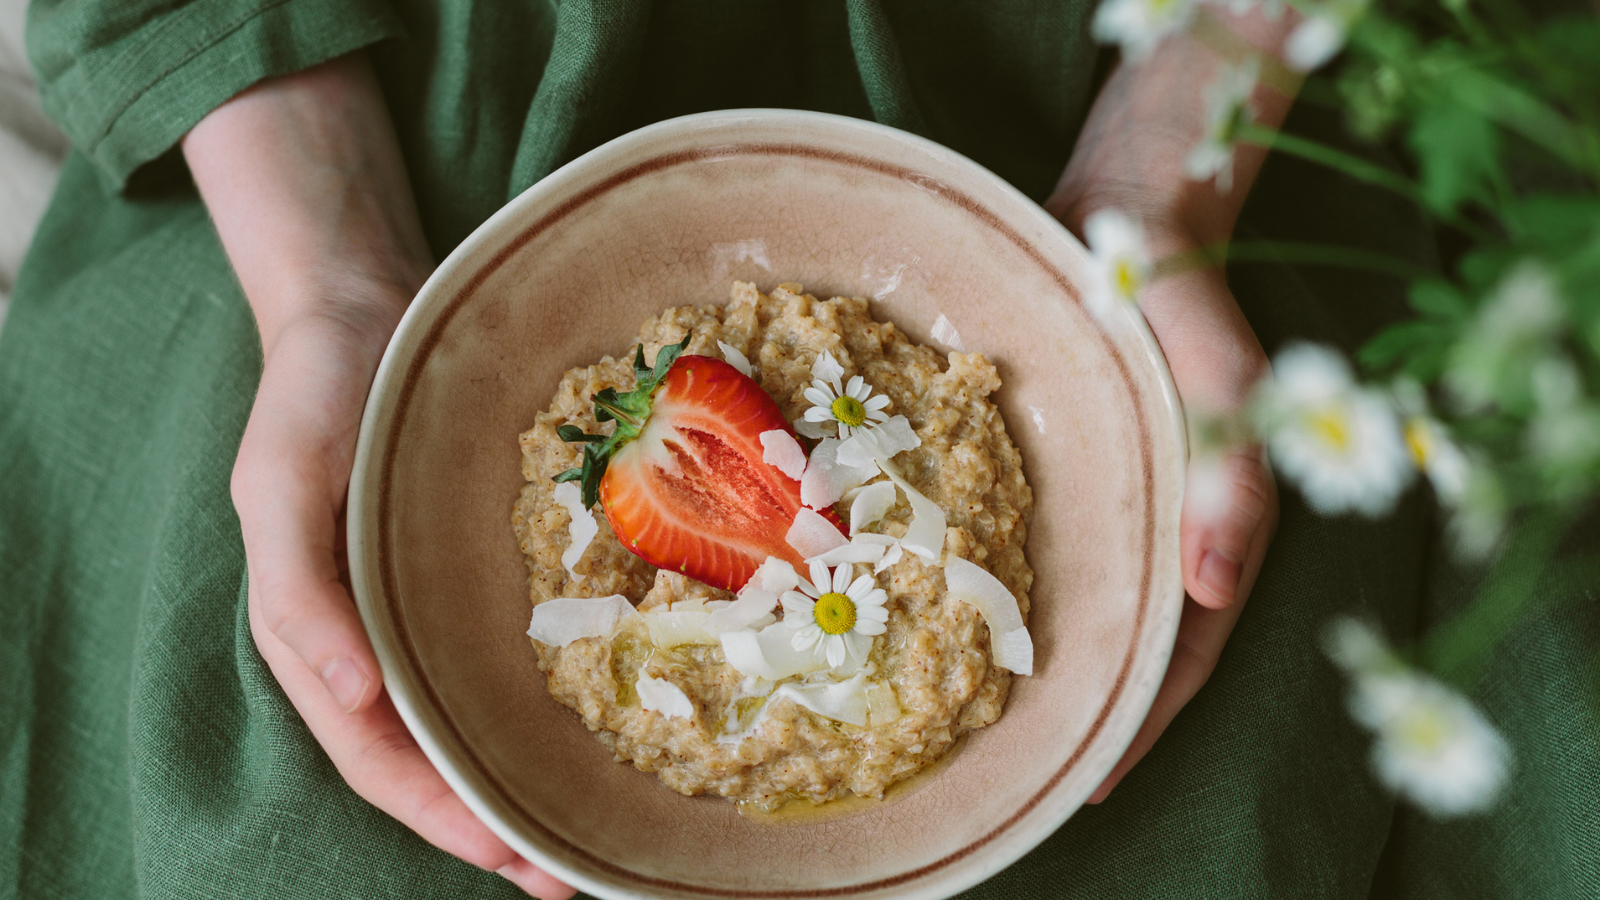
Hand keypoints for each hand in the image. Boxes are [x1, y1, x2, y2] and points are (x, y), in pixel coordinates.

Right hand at [185, 55, 572, 898]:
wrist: (362, 309)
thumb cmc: (307, 396)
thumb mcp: (278, 484)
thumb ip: (296, 590)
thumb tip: (347, 696)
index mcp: (318, 638)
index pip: (378, 759)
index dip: (442, 817)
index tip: (514, 859)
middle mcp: (375, 638)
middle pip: (432, 760)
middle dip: (492, 826)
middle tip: (571, 876)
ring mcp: (422, 606)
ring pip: (470, 718)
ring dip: (520, 778)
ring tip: (589, 830)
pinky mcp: (464, 569)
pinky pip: (499, 651)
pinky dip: (536, 699)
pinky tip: (590, 721)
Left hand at [1044, 9, 1294, 802]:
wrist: (1125, 206)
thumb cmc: (1179, 287)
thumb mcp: (1224, 373)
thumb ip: (1234, 476)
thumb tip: (1213, 592)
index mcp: (1205, 524)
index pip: (1178, 655)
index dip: (1137, 726)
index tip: (1085, 786)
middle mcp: (1154, 525)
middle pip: (1122, 646)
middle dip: (1081, 716)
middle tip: (1014, 776)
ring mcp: (1107, 498)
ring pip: (1077, 604)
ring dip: (1038, 663)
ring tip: (971, 722)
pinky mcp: (1060, 466)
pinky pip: (1031, 543)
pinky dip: (1000, 588)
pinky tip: (941, 614)